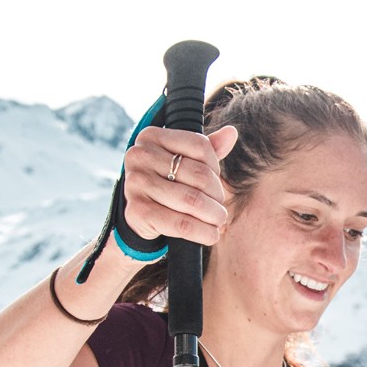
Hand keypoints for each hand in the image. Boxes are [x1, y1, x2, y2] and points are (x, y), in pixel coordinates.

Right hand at [122, 124, 237, 245]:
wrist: (141, 219)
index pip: (200, 146)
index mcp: (151, 137)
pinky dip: (203, 232)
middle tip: (220, 208)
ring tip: (219, 221)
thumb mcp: (186, 163)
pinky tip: (211, 234)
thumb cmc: (169, 185)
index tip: (214, 183)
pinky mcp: (137, 212)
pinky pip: (182, 224)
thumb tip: (231, 132)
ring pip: (193, 200)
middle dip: (217, 196)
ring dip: (214, 216)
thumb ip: (208, 148)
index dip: (215, 168)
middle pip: (200, 175)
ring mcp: (136, 183)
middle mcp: (139, 156)